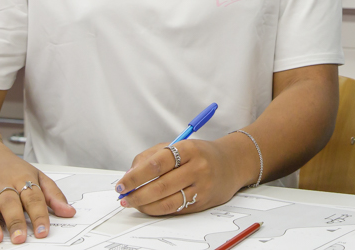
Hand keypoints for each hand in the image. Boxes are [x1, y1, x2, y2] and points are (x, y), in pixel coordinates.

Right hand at [0, 144, 75, 243]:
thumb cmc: (12, 169)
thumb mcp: (36, 175)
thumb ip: (53, 195)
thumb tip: (69, 212)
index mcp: (22, 179)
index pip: (33, 198)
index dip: (39, 215)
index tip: (43, 232)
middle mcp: (1, 185)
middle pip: (9, 203)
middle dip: (15, 221)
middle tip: (20, 239)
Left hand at [116, 137, 253, 215]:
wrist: (232, 163)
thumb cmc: (200, 154)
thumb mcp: (178, 145)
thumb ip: (152, 156)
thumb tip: (130, 174)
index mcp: (189, 148)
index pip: (156, 163)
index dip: (135, 176)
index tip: (122, 183)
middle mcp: (197, 167)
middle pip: (160, 185)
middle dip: (136, 193)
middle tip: (123, 196)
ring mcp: (202, 186)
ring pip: (168, 201)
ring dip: (145, 205)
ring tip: (133, 203)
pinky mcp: (203, 202)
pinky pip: (176, 209)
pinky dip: (158, 210)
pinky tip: (149, 206)